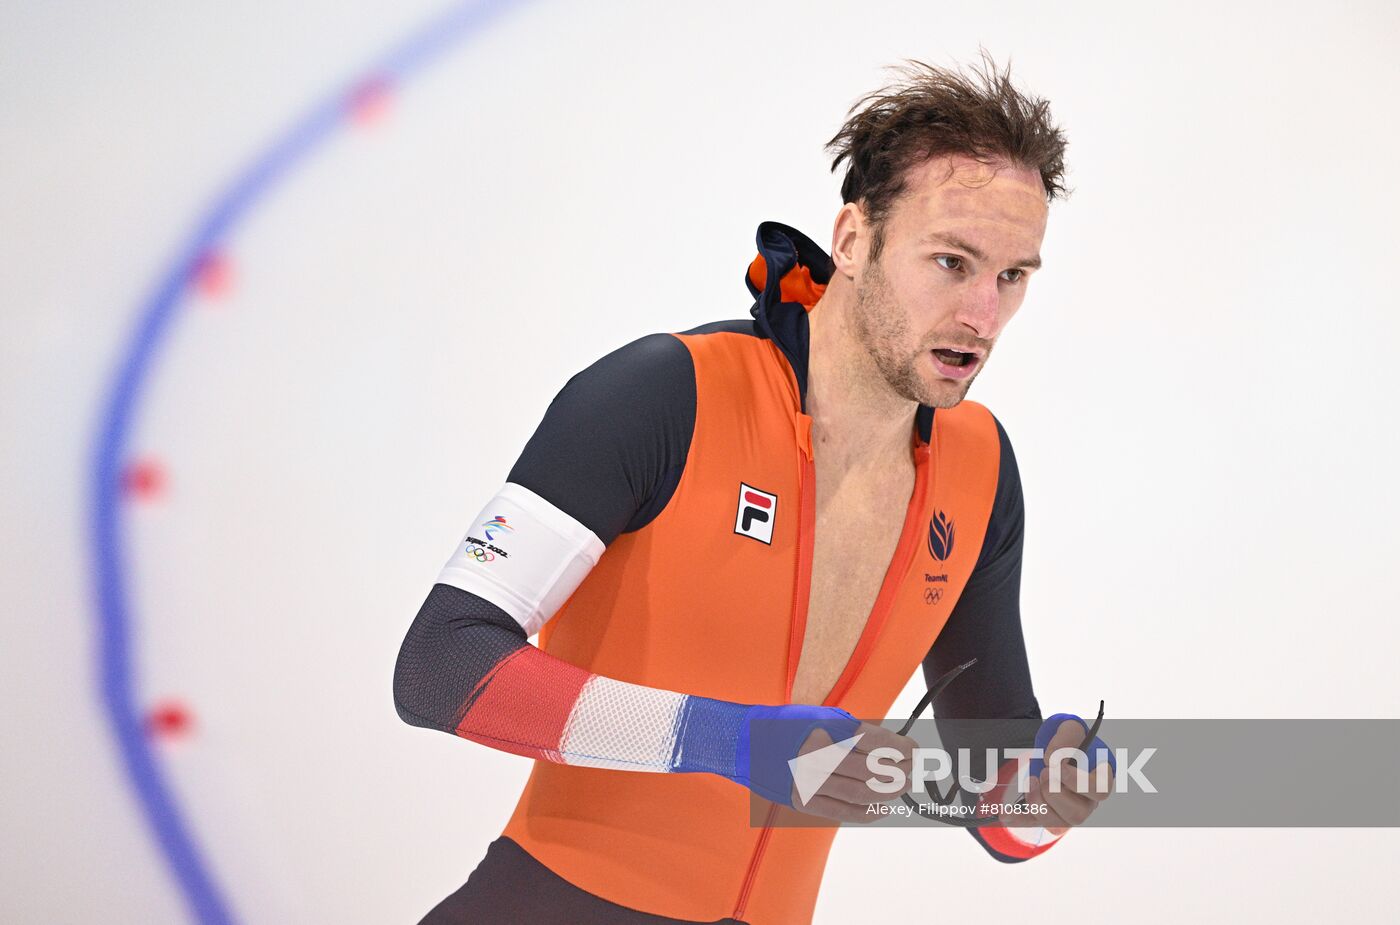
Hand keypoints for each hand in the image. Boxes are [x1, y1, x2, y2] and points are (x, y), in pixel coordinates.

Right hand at [787, 721, 918, 823]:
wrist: (745, 744)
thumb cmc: (787, 727)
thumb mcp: (820, 717)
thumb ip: (853, 731)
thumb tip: (890, 747)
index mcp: (825, 729)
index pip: (875, 742)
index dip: (902, 749)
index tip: (915, 751)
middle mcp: (818, 756)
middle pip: (873, 770)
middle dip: (901, 772)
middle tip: (914, 772)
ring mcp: (810, 781)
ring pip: (862, 793)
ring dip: (889, 792)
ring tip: (902, 788)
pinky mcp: (804, 801)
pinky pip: (844, 812)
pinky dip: (869, 812)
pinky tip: (882, 807)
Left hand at [1006, 716, 1113, 834]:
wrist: (1055, 748)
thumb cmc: (1068, 740)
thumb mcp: (1070, 729)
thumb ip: (1065, 738)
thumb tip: (1052, 759)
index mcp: (1100, 780)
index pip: (1100, 791)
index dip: (1079, 783)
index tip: (1059, 767)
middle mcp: (1087, 801)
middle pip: (1078, 814)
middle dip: (1054, 793)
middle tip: (1044, 772)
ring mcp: (1068, 812)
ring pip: (1058, 823)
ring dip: (1038, 802)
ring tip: (1030, 779)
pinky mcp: (1049, 815)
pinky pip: (1034, 823)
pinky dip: (1019, 819)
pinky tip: (1005, 813)